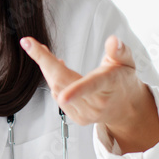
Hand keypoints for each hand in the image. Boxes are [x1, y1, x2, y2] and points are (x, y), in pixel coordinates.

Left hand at [20, 34, 158, 152]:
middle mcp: (97, 103)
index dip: (76, 89)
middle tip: (31, 44)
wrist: (125, 107)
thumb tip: (113, 40)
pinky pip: (57, 97)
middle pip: (63, 83)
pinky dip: (52, 81)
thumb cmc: (123, 81)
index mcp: (109, 85)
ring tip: (43, 52)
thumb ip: (119, 50)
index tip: (62, 92)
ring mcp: (86, 114)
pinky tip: (55, 69)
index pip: (92, 85)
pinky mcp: (77, 118)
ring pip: (57, 89)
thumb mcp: (127, 61)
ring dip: (46, 70)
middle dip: (44, 62)